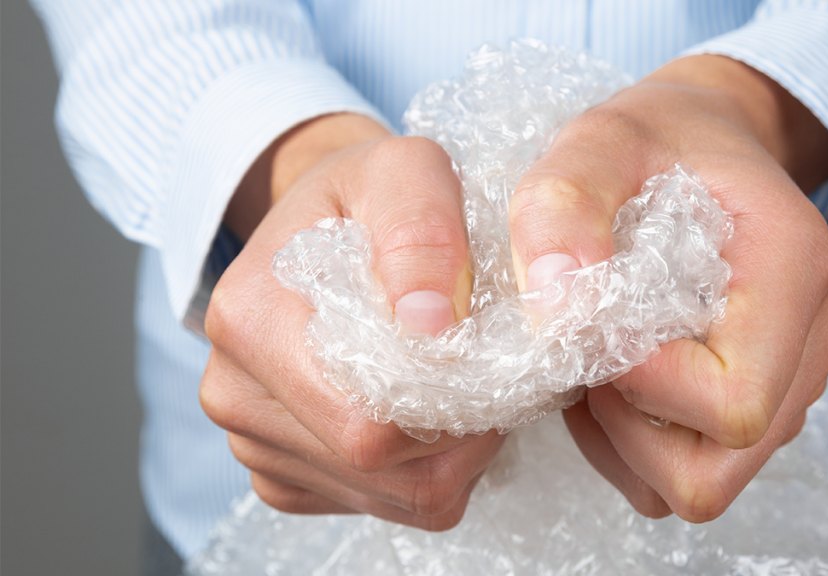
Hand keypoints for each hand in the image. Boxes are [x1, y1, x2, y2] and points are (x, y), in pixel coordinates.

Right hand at [201, 114, 502, 528]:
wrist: (325, 219)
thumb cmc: (369, 192)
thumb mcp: (406, 170)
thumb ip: (422, 233)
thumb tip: (428, 328)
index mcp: (251, 321)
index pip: (369, 424)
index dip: (453, 408)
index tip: (487, 361)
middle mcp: (234, 393)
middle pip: (380, 470)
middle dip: (456, 433)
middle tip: (483, 372)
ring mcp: (251, 441)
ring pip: (388, 496)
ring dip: (445, 452)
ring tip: (450, 380)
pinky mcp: (279, 471)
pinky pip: (376, 503)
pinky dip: (419, 468)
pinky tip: (418, 408)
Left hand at [509, 56, 827, 519]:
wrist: (707, 141)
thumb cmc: (659, 139)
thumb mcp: (600, 141)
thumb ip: (565, 206)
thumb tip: (556, 304)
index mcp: (794, 272)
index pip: (731, 401)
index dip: (641, 384)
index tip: (594, 324)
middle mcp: (814, 340)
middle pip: (717, 468)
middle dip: (628, 427)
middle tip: (592, 350)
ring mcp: (797, 380)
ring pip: (700, 481)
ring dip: (626, 437)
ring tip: (602, 357)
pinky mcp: (768, 402)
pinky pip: (690, 473)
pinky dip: (634, 445)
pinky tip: (616, 378)